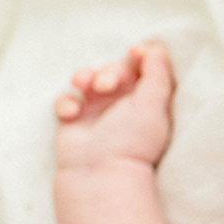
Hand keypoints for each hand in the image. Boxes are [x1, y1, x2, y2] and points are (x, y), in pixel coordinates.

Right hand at [54, 42, 175, 171]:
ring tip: (84, 85)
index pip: (146, 68)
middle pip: (115, 69)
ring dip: (84, 75)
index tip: (135, 51)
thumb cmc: (132, 142)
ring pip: (87, 78)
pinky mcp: (74, 121)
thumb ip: (157, 74)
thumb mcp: (152, 105)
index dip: (141, 54)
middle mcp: (123, 104)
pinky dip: (66, 103)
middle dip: (109, 70)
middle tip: (106, 85)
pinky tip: (71, 114)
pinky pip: (66, 100)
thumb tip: (157, 49)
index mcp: (147, 100)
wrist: (100, 175)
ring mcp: (97, 112)